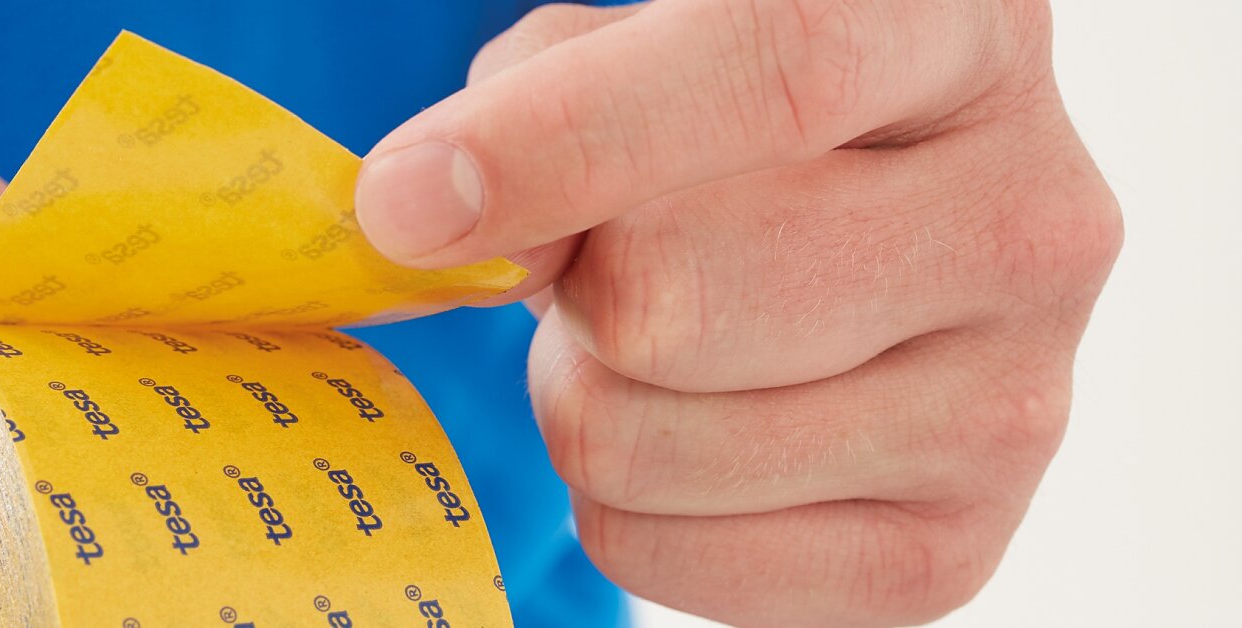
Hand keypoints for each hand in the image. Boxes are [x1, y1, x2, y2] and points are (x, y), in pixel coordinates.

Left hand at [355, 1, 1120, 624]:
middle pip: (672, 301)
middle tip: (595, 262)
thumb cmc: (725, 126)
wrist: (872, 237)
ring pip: (645, 445)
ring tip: (660, 340)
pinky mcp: (952, 550)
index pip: (772, 77)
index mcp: (957, 35)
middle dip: (569, 292)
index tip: (408, 203)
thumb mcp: (634, 48)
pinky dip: (623, 503)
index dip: (569, 142)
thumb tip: (445, 230)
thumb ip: (541, 101)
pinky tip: (698, 425)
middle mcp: (1032, 222)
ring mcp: (1015, 405)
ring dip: (590, 396)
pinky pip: (662, 555)